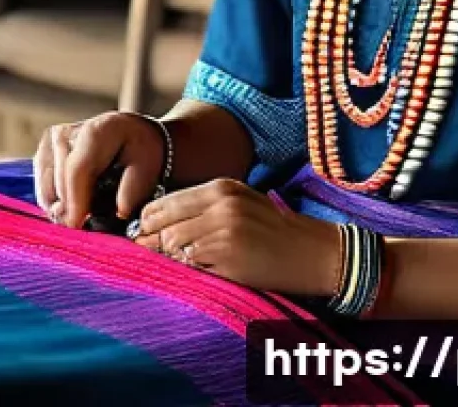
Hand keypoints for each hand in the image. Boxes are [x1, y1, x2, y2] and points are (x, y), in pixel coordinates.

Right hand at [33, 112, 164, 227]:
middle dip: (70, 211)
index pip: (77, 170)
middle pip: (59, 182)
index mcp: (96, 132)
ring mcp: (50, 141)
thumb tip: (119, 212)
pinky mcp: (42, 151)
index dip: (75, 201)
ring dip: (62, 208)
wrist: (126, 131)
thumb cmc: (138, 151)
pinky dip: (55, 202)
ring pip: (47, 188)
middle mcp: (66, 133)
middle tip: (85, 229)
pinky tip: (72, 205)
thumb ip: (134, 189)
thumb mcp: (147, 167)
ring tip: (83, 215)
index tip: (77, 226)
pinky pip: (42, 188)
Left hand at [133, 177, 341, 296]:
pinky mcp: (228, 254)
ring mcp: (223, 228)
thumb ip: (205, 207)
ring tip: (169, 262)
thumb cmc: (275, 231)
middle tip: (144, 250)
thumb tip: (162, 223)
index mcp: (221, 188)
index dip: (149, 219)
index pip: (167, 201)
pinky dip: (185, 267)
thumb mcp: (240, 204)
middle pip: (164, 220)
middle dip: (149, 237)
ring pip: (172, 242)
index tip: (143, 231)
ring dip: (166, 255)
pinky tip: (192, 270)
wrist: (314, 251)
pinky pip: (190, 261)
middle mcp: (220, 203)